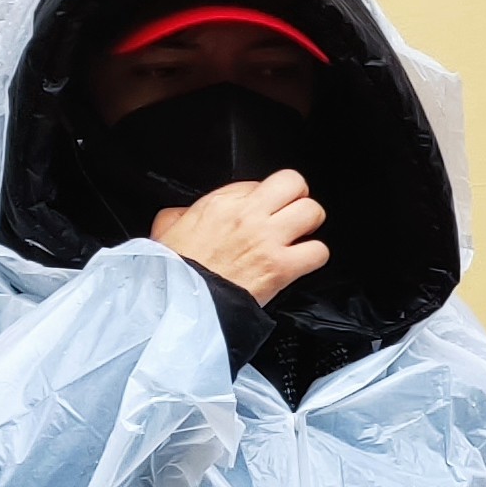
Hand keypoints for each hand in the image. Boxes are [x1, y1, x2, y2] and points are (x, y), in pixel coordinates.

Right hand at [152, 169, 327, 302]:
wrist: (175, 304)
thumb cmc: (172, 271)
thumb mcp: (167, 229)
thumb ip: (183, 213)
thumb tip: (188, 213)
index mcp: (220, 203)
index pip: (260, 182)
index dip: (265, 197)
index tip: (261, 211)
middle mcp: (247, 216)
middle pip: (293, 183)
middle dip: (297, 198)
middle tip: (291, 214)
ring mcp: (267, 240)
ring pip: (313, 211)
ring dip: (310, 225)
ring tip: (299, 237)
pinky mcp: (281, 267)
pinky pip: (318, 251)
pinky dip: (314, 256)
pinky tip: (301, 262)